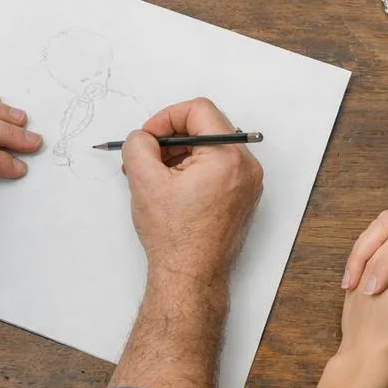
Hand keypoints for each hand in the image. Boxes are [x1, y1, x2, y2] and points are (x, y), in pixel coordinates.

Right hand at [122, 98, 263, 293]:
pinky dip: (194, 169)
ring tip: (154, 175)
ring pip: (211, 148)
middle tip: (146, 155)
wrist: (191, 277)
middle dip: (171, 137)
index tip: (148, 136)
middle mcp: (246, 167)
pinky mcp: (243, 197)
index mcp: (228, 157)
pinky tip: (171, 187)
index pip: (198, 110)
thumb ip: (139, 144)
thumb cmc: (174, 237)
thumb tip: (143, 136)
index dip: (166, 117)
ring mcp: (248, 183)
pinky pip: (218, 167)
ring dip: (180, 154)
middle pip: (207, 127)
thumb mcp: (144, 180)